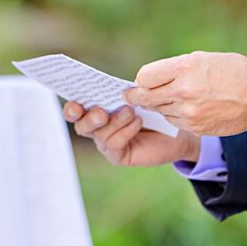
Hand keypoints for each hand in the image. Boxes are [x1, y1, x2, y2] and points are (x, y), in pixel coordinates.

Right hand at [63, 102, 200, 166]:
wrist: (176, 132)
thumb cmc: (153, 109)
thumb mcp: (135, 97)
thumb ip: (120, 94)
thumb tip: (111, 89)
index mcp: (95, 110)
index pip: (75, 110)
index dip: (70, 107)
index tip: (75, 101)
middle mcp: (96, 129)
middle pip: (81, 125)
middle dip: (88, 118)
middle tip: (101, 112)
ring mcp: (105, 144)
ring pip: (99, 134)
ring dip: (114, 121)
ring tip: (130, 111)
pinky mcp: (118, 156)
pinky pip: (114, 144)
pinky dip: (125, 131)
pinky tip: (138, 121)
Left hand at [122, 51, 246, 136]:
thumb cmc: (232, 72)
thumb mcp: (202, 59)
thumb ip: (174, 69)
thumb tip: (148, 79)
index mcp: (184, 68)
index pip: (143, 77)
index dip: (142, 80)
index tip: (142, 82)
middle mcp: (183, 91)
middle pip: (144, 97)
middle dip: (136, 97)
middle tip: (130, 96)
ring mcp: (188, 112)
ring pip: (159, 111)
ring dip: (161, 106)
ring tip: (178, 98)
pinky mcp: (195, 127)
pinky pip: (174, 122)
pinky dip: (176, 116)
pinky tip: (190, 108)